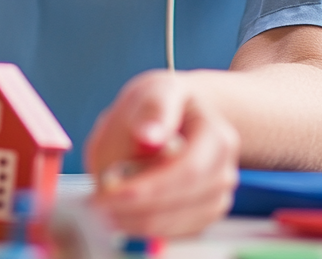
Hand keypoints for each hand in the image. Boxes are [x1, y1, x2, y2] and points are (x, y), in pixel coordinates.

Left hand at [84, 70, 239, 237]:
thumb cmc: (163, 103)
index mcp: (216, 135)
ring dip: (139, 221)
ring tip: (102, 208)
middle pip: (185, 200)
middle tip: (97, 203)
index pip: (188, 169)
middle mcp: (224, 170)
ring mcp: (218, 195)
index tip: (110, 189)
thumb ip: (150, 111)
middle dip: (137, 206)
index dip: (149, 186)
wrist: (180, 115)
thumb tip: (147, 135)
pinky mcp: (205, 214)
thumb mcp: (155, 90)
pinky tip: (121, 214)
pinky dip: (147, 227)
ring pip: (181, 222)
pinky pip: (178, 231)